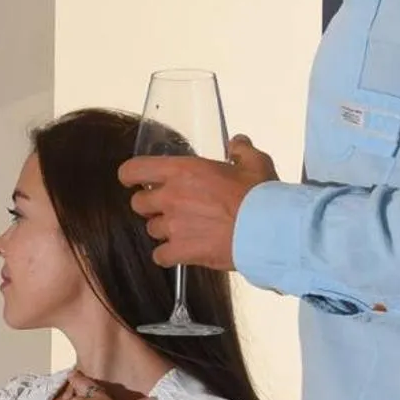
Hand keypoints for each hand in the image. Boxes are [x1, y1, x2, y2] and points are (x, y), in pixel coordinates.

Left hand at [117, 135, 279, 271]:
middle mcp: (171, 197)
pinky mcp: (182, 251)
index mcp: (182, 171)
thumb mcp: (255, 162)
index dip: (130, 175)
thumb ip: (241, 150)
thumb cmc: (261, 194)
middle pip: (139, 203)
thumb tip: (237, 143)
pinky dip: (167, 255)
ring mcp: (174, 226)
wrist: (270, 230)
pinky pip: (160, 256)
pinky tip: (181, 252)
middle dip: (150, 206)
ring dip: (163, 230)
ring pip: (151, 230)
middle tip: (168, 207)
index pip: (136, 169)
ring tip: (183, 230)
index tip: (133, 180)